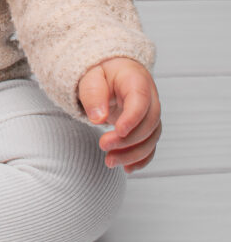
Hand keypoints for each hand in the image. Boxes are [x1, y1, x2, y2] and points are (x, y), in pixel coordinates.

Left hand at [78, 57, 161, 172]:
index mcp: (136, 80)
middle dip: (128, 139)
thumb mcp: (90, 77)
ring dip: (133, 153)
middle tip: (103, 146)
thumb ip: (93, 94)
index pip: (141, 100)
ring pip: (152, 137)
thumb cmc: (100, 73)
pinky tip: (127, 169)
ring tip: (110, 161)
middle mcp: (149, 97)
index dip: (133, 118)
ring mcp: (150, 113)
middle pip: (149, 122)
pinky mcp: (147, 127)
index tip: (117, 131)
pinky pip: (151, 146)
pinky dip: (142, 159)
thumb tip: (98, 119)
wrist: (111, 72)